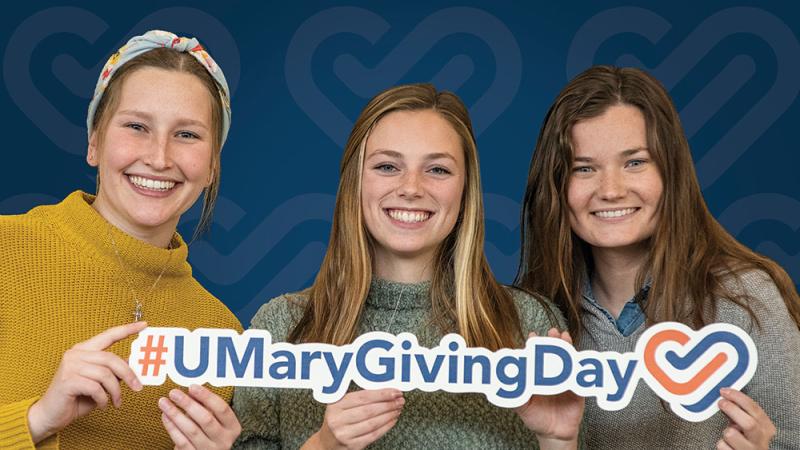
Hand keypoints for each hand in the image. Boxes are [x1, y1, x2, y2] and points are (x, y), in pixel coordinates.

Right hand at [27, 321, 146, 442]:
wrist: (50, 415)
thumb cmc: (76, 398)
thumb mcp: (100, 383)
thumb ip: (112, 371)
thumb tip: (132, 364)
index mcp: (84, 350)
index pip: (108, 335)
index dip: (127, 329)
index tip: (144, 325)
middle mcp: (76, 354)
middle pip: (111, 359)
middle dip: (128, 374)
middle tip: (138, 387)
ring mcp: (70, 366)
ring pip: (105, 374)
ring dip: (116, 391)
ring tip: (116, 402)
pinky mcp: (67, 380)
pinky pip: (95, 388)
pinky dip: (103, 399)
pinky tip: (102, 405)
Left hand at [159, 384, 241, 449]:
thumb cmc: (210, 431)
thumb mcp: (216, 419)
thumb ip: (207, 406)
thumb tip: (192, 390)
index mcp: (232, 427)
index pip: (222, 408)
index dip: (207, 396)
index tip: (192, 387)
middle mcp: (224, 440)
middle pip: (206, 419)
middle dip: (188, 404)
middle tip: (174, 393)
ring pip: (192, 430)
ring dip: (176, 414)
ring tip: (164, 402)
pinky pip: (181, 441)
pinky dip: (171, 427)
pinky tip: (165, 416)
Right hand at [304, 388, 403, 449]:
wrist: (326, 443)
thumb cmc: (338, 419)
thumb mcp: (340, 405)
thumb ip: (357, 397)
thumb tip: (384, 390)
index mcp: (335, 405)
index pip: (363, 397)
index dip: (382, 394)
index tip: (395, 391)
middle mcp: (338, 420)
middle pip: (369, 410)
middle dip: (388, 404)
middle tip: (401, 400)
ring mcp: (345, 434)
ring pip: (373, 423)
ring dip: (389, 415)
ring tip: (398, 408)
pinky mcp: (353, 446)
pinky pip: (373, 435)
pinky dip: (386, 426)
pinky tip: (393, 420)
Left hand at [515, 328, 582, 449]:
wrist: (553, 434)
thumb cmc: (536, 418)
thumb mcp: (522, 405)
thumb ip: (514, 393)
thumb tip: (499, 381)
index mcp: (538, 375)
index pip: (536, 355)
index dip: (534, 344)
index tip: (533, 336)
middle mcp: (551, 374)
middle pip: (553, 353)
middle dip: (552, 341)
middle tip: (552, 332)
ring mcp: (565, 380)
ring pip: (567, 359)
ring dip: (566, 347)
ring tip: (564, 337)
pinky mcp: (577, 389)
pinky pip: (579, 375)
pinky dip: (578, 365)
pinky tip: (576, 357)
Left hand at [716, 388, 774, 449]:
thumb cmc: (747, 439)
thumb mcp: (749, 425)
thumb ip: (742, 413)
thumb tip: (726, 396)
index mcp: (766, 428)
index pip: (755, 409)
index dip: (738, 397)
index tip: (725, 391)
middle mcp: (761, 441)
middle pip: (749, 423)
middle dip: (732, 410)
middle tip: (721, 403)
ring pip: (732, 435)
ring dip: (726, 431)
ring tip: (729, 434)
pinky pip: (723, 446)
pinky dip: (722, 444)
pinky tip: (728, 445)